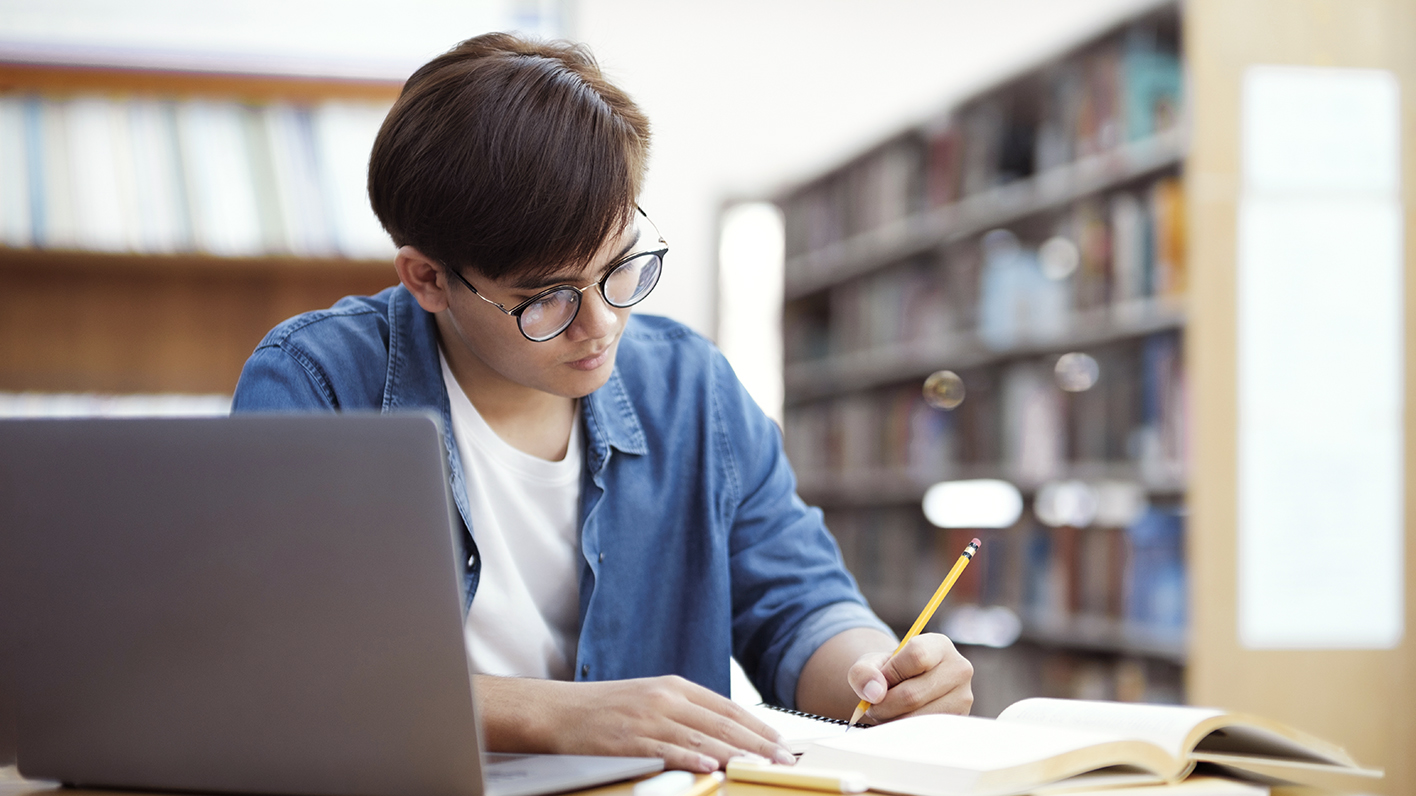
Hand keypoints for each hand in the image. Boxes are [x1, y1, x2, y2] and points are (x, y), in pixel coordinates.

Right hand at [477, 674, 795, 772]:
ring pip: (700, 738)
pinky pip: (666, 750)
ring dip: (733, 754)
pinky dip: (691, 759)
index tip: (780, 742)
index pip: (727, 707)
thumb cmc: (606, 709)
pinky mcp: (628, 740)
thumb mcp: (651, 699)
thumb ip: (686, 712)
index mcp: (675, 687)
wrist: (558, 711)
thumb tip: (725, 732)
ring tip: (759, 766)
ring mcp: (647, 719)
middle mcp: (665, 699)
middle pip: (721, 723)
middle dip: (756, 742)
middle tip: (781, 759)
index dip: (757, 726)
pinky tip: (711, 768)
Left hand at [847, 633, 972, 722]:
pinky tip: (900, 720)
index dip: (891, 672)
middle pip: (913, 694)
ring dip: (892, 720)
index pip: (917, 656)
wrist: (906, 687)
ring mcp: (962, 698)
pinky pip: (925, 733)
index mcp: (939, 645)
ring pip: (917, 718)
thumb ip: (864, 672)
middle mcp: (959, 669)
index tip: (880, 679)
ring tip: (887, 712)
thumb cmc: (890, 672)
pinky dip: (905, 731)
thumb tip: (875, 693)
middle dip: (884, 704)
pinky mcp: (958, 721)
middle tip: (874, 705)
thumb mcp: (871, 663)